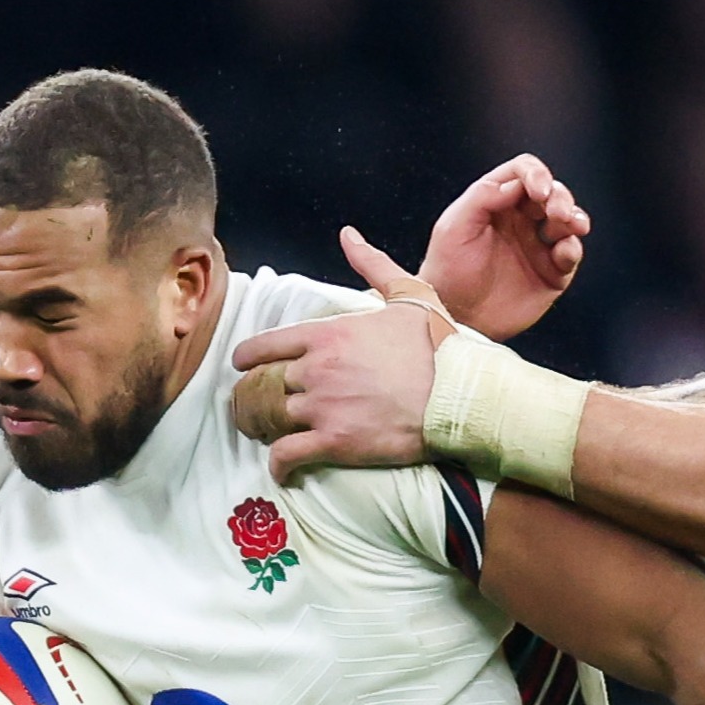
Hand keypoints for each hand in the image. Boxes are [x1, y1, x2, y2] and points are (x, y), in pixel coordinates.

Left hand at [231, 231, 453, 471]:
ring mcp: (323, 406)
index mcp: (328, 334)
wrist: (462, 394)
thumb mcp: (408, 294)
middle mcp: (317, 369)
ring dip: (266, 427)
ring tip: (268, 434)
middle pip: (266, 384)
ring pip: (272, 418)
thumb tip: (348, 235)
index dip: (248, 357)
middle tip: (257, 405)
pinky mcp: (334, 442)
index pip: (266, 344)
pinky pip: (288, 454)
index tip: (242, 366)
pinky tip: (281, 470)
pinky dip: (279, 464)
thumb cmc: (439, 345)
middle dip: (257, 394)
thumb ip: (372, 265)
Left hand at [417, 156, 589, 339]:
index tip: (539, 190)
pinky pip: (570, 253)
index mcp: (497, 203)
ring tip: (571, 225)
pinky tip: (564, 251)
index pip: (523, 173)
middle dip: (560, 197)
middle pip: (552, 193)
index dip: (536, 175)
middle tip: (556, 212)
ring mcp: (537, 246)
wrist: (454, 316)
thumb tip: (515, 183)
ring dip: (574, 217)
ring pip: (568, 221)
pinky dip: (572, 248)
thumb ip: (482, 197)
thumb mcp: (453, 227)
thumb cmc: (447, 271)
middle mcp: (520, 221)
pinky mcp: (550, 273)